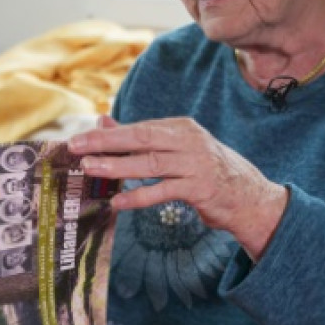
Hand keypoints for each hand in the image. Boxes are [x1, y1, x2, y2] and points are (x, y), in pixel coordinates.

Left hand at [69, 115, 289, 261]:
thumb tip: (102, 121)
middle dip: (105, 142)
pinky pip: (163, 192)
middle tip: (76, 148)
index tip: (77, 140)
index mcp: (180, 128)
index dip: (106, 134)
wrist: (248, 196)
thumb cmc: (204, 171)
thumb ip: (139, 137)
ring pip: (150, 163)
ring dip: (117, 167)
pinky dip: (139, 197)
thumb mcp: (174, 149)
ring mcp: (196, 164)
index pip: (137, 129)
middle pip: (141, 138)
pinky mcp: (200, 188)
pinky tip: (117, 203)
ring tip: (90, 170)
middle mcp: (189, 141)